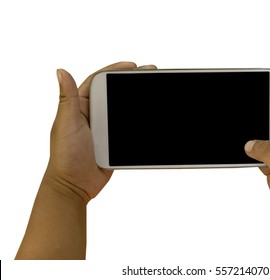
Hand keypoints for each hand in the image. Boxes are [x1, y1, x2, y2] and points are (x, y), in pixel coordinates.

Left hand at [46, 62, 156, 200]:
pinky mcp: (111, 141)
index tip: (132, 66)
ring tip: (153, 92)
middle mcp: (91, 114)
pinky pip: (126, 127)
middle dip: (131, 82)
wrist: (74, 186)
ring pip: (122, 109)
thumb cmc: (65, 156)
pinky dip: (137, 120)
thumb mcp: (67, 124)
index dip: (114, 70)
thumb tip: (60, 71)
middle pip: (114, 92)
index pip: (97, 81)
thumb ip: (67, 99)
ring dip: (137, 101)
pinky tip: (149, 116)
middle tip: (149, 74)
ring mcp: (102, 128)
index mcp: (79, 106)